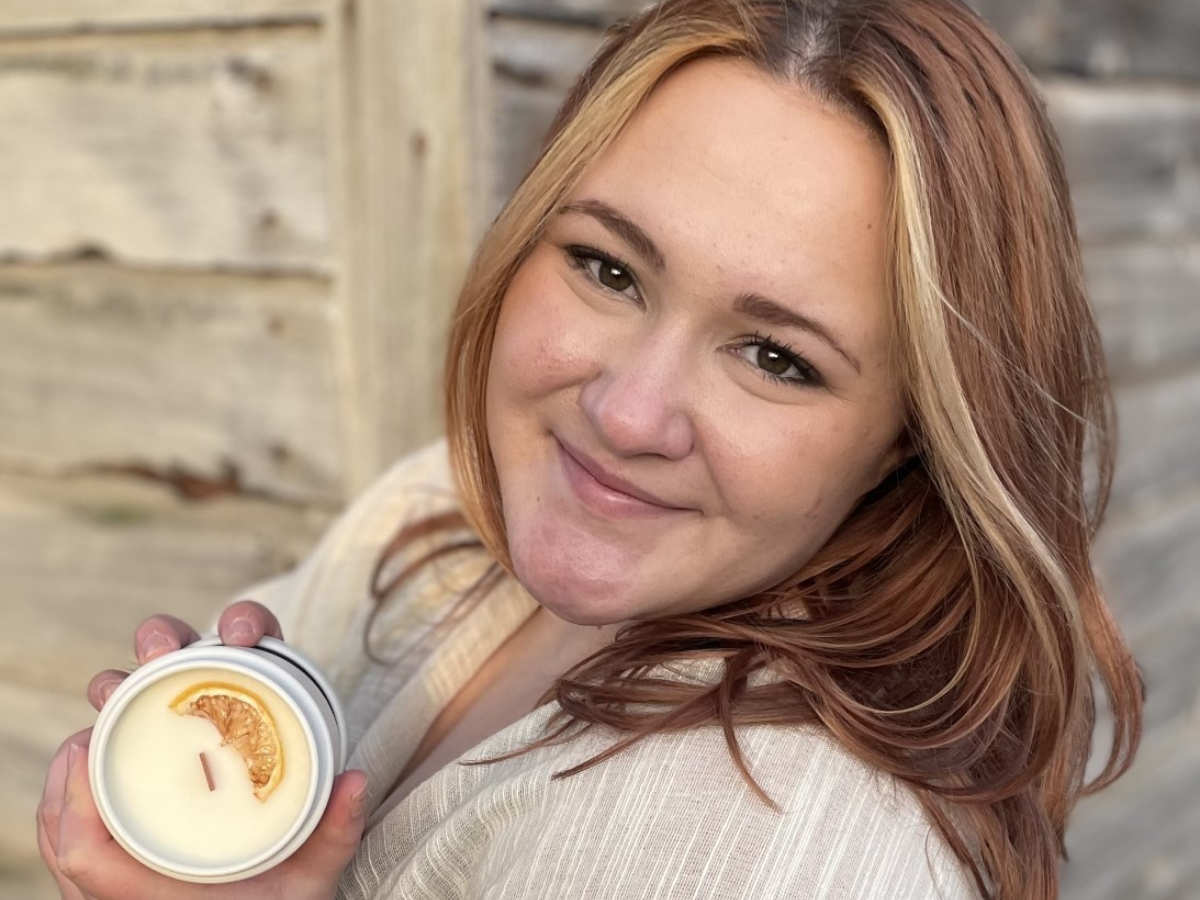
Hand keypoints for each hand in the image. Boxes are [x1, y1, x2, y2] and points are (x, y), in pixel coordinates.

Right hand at [40, 600, 365, 898]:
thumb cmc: (281, 882)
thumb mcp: (315, 862)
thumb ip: (338, 829)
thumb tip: (356, 782)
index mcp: (259, 709)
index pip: (254, 641)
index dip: (247, 621)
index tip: (242, 634)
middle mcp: (201, 713)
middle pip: (175, 651)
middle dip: (162, 637)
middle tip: (162, 655)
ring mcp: (151, 744)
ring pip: (121, 695)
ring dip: (111, 688)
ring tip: (109, 704)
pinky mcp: (108, 786)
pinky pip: (81, 763)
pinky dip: (73, 761)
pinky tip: (79, 762)